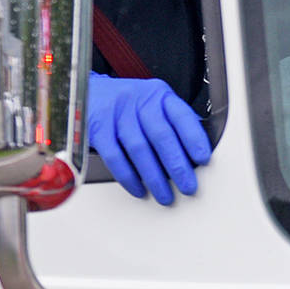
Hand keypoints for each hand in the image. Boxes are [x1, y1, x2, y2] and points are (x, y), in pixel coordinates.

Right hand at [86, 73, 212, 205]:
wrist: (87, 93)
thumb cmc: (126, 103)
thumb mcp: (152, 102)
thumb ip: (172, 121)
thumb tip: (196, 150)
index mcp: (158, 95)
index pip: (181, 116)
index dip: (194, 138)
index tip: (203, 159)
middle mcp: (139, 102)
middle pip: (161, 135)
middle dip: (177, 165)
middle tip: (188, 186)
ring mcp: (116, 115)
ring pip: (139, 149)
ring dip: (154, 177)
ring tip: (165, 195)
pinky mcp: (98, 129)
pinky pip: (115, 157)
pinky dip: (128, 177)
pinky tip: (138, 188)